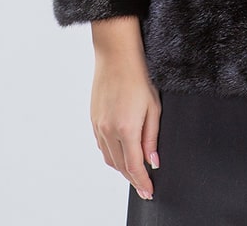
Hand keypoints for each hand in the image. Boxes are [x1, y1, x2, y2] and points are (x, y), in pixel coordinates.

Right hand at [90, 49, 160, 200]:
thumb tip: (153, 161)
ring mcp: (98, 126)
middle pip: (120, 166)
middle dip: (133, 179)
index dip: (142, 182)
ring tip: (134, 173)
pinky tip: (121, 154)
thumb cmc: (139, 76)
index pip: (134, 166)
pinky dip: (112, 155)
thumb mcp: (153, 107)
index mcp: (126, 128)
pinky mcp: (93, 120)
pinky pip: (102, 146)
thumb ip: (152, 137)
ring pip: (109, 158)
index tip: (149, 191)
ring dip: (121, 169)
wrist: (116, 56)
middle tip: (144, 187)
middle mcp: (109, 130)